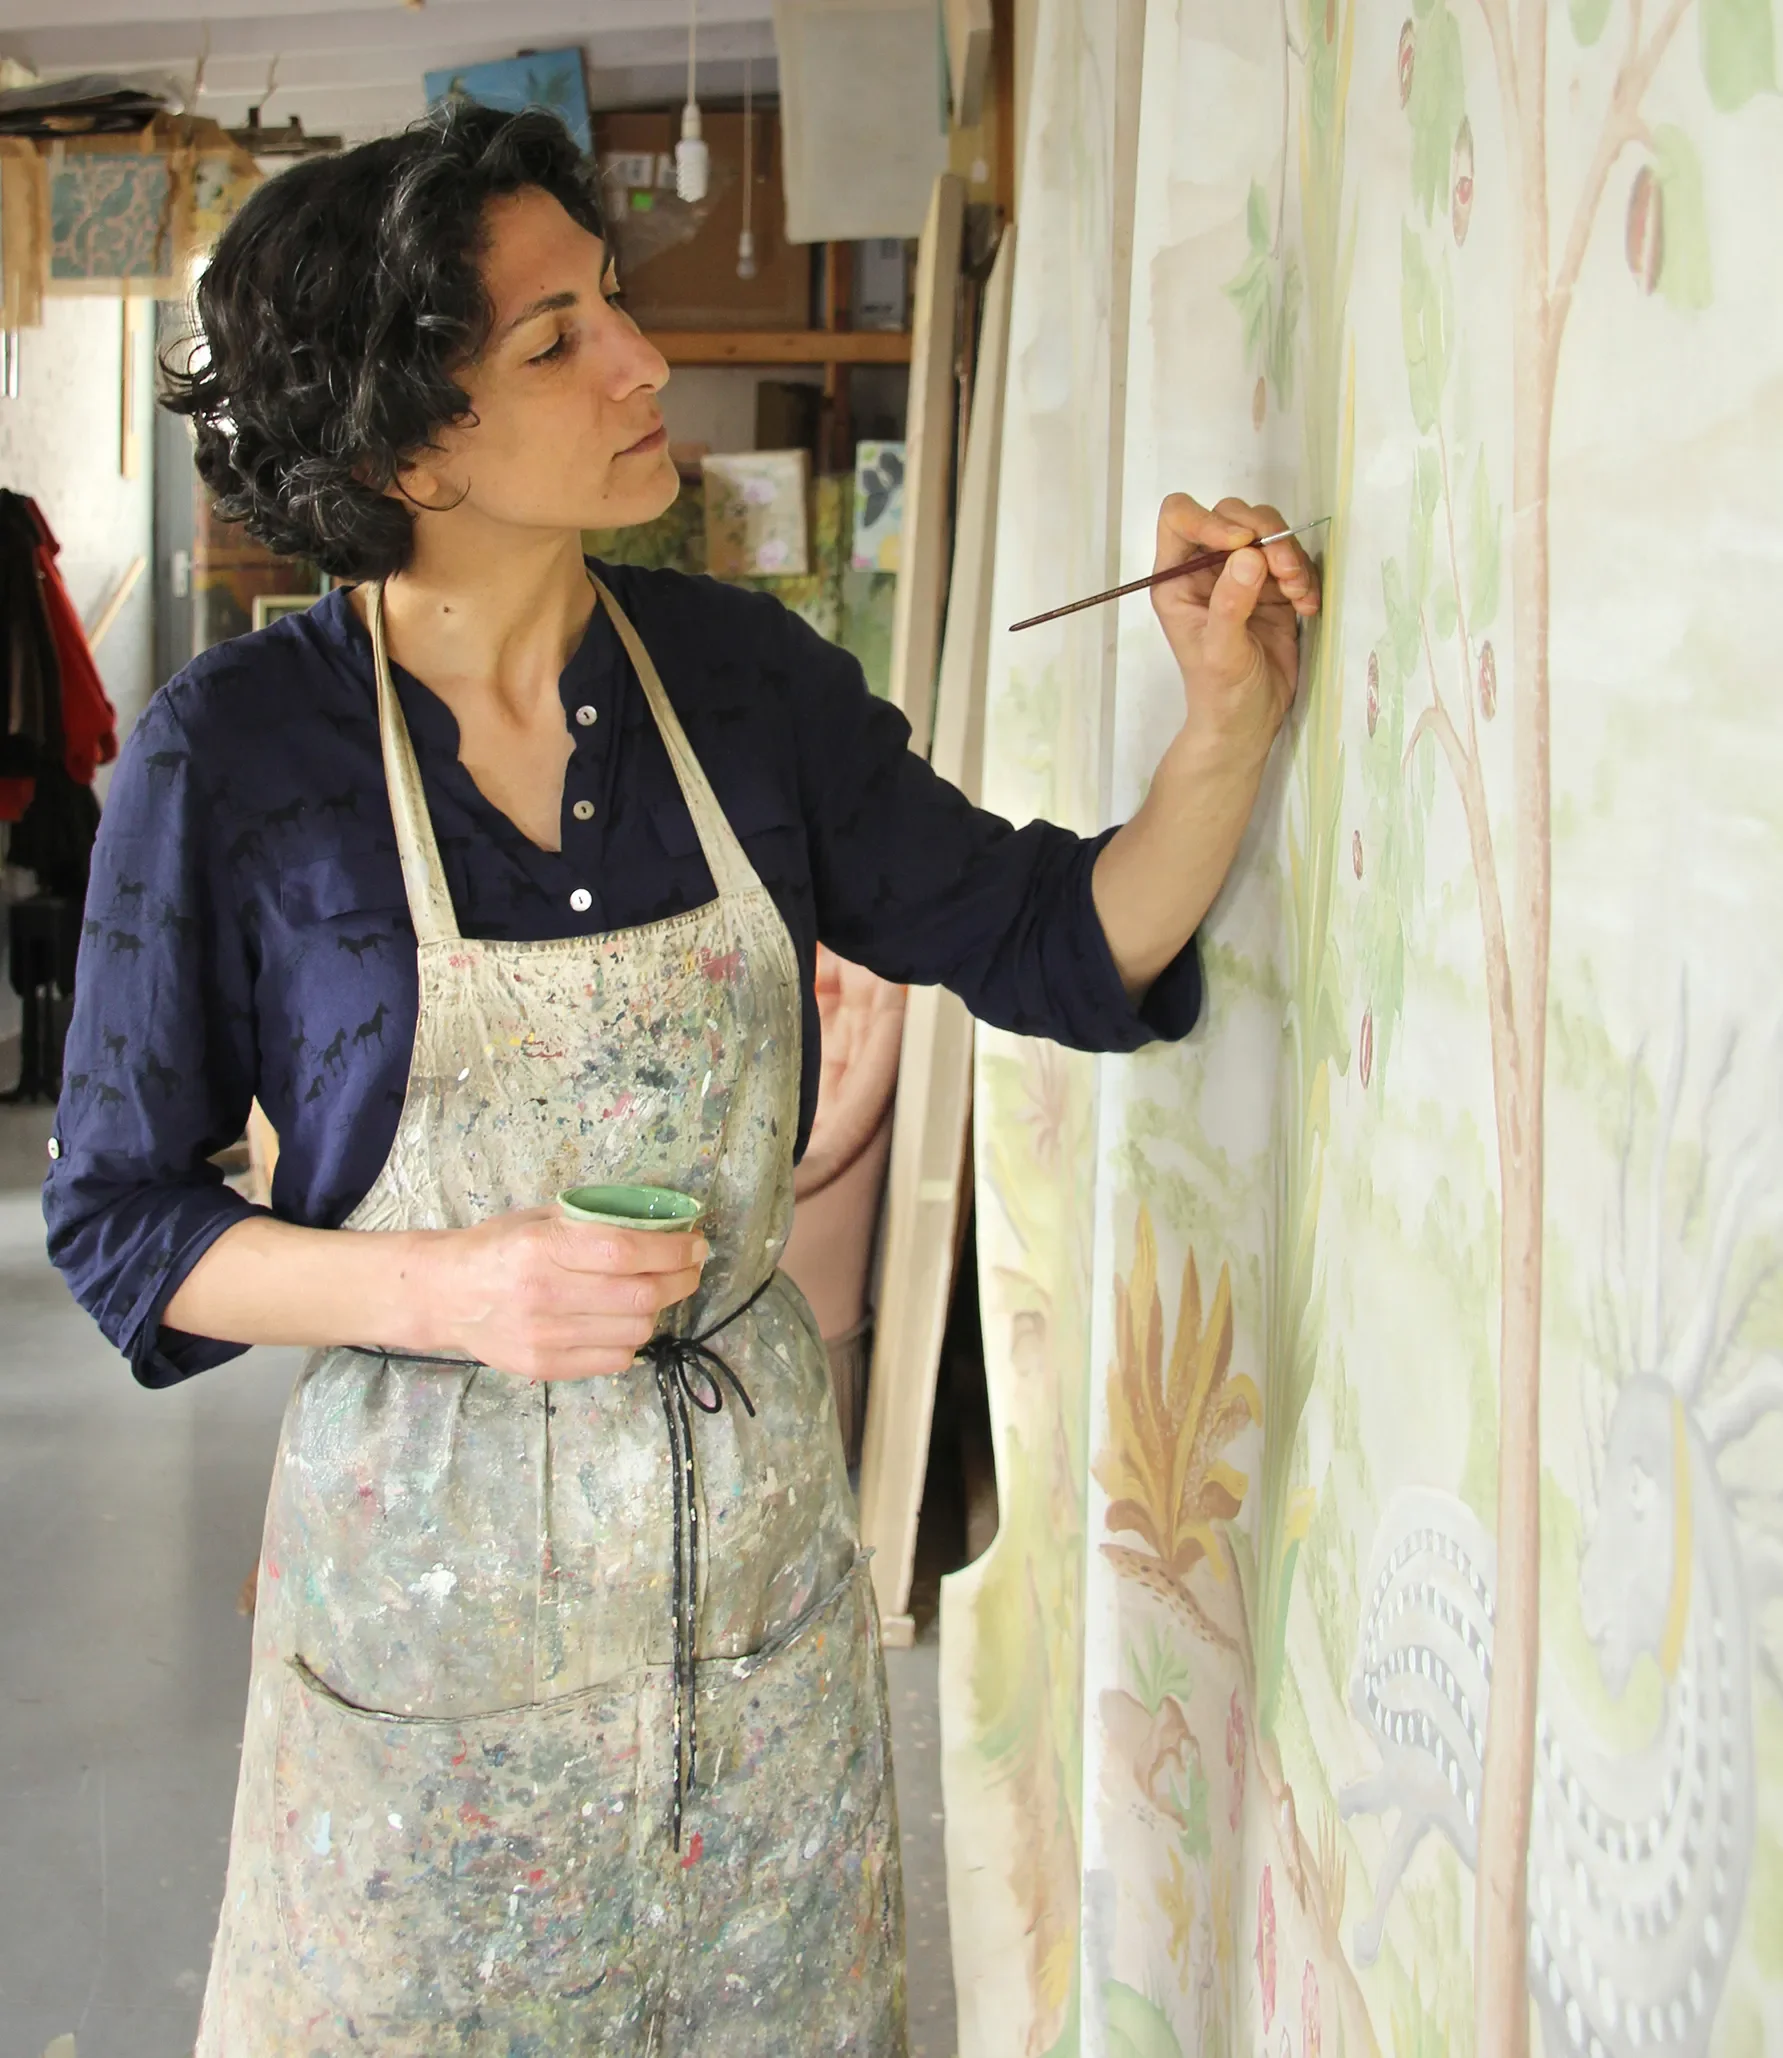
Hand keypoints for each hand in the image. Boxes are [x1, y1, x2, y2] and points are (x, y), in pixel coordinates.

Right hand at [426, 1206, 708, 1380]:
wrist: (445, 1294)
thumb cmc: (498, 1247)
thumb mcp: (541, 1219)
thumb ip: (594, 1222)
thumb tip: (660, 1226)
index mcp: (544, 1247)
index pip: (626, 1252)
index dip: (672, 1250)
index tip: (696, 1245)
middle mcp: (546, 1294)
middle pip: (640, 1295)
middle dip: (680, 1281)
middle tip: (690, 1269)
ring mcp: (545, 1336)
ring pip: (635, 1330)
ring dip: (657, 1310)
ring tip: (654, 1293)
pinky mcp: (545, 1367)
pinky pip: (615, 1358)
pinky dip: (632, 1338)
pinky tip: (625, 1320)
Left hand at [1150, 494, 1320, 764]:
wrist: (1249, 720)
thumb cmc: (1220, 692)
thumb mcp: (1220, 652)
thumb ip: (1230, 604)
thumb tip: (1249, 556)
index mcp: (1176, 579)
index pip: (1180, 518)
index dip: (1210, 518)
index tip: (1244, 543)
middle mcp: (1205, 569)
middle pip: (1233, 514)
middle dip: (1265, 534)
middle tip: (1285, 571)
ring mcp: (1241, 574)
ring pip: (1267, 532)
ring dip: (1290, 555)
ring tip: (1298, 595)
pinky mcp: (1272, 586)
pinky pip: (1292, 558)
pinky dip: (1305, 576)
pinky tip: (1307, 607)